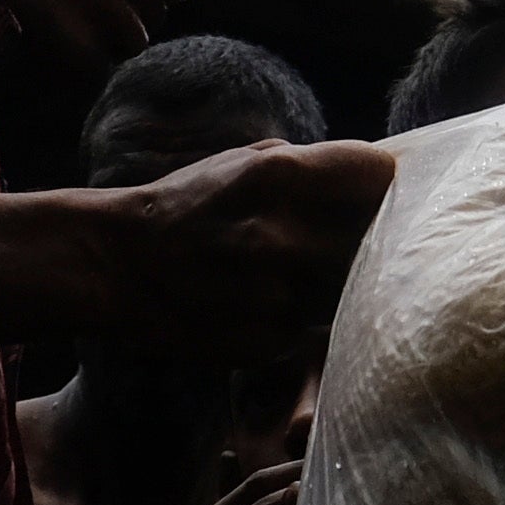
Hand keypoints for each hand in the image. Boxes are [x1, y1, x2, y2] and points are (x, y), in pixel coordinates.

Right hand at [111, 141, 398, 365]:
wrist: (116, 267)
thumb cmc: (185, 205)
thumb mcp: (243, 163)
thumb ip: (310, 167)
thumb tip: (376, 169)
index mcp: (278, 175)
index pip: (379, 173)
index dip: (387, 182)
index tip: (387, 190)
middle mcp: (283, 235)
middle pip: (377, 235)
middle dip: (378, 233)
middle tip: (369, 232)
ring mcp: (277, 295)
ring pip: (352, 288)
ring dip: (347, 280)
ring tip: (315, 269)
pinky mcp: (269, 341)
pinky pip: (316, 327)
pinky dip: (311, 317)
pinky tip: (282, 303)